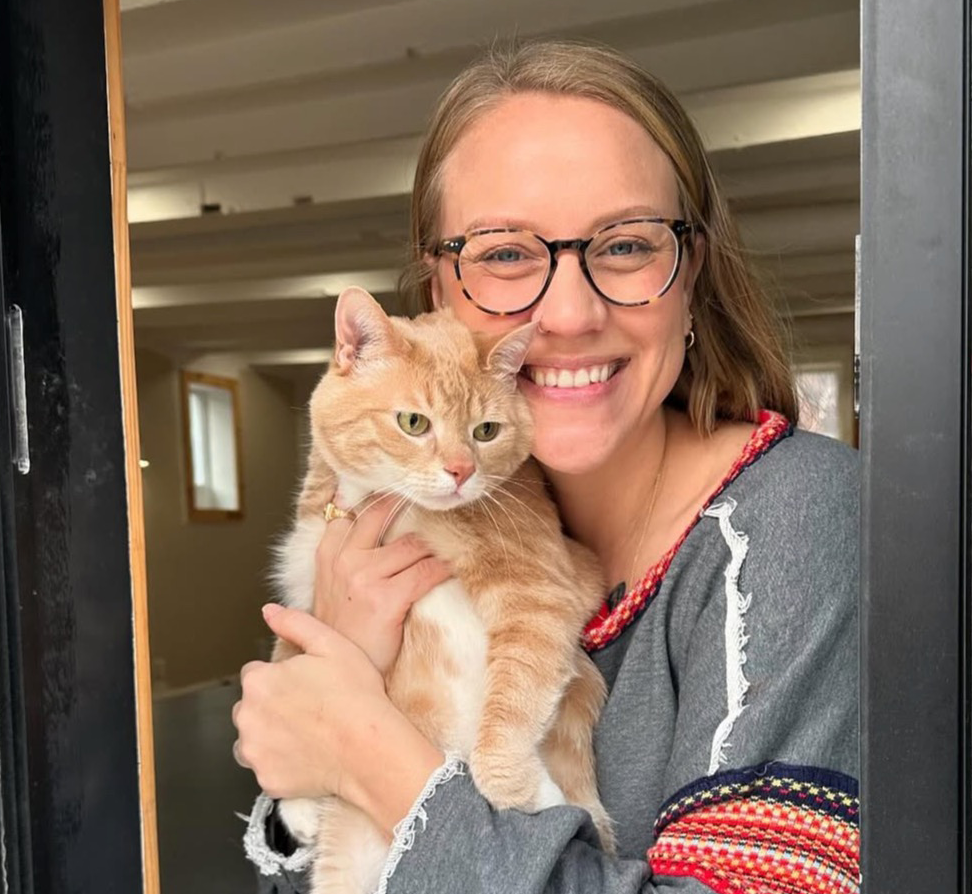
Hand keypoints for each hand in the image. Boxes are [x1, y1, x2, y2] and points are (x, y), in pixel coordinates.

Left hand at [233, 605, 442, 833]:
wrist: (371, 748)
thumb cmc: (355, 694)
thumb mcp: (331, 644)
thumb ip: (294, 623)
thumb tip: (268, 611)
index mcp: (259, 681)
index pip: (255, 674)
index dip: (282, 677)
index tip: (306, 685)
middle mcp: (247, 717)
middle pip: (250, 706)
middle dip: (272, 706)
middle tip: (310, 709)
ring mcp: (255, 752)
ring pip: (253, 739)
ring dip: (271, 735)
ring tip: (308, 733)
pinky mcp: (266, 781)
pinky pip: (267, 768)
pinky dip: (281, 763)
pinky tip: (308, 755)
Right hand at [314, 494, 450, 672]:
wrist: (342, 673)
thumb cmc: (346, 632)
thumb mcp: (334, 588)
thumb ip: (349, 556)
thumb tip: (379, 528)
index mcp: (327, 554)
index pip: (353, 510)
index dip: (381, 499)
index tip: (403, 492)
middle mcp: (343, 559)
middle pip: (381, 514)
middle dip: (410, 506)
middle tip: (435, 504)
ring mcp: (363, 577)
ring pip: (412, 544)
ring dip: (435, 546)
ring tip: (452, 542)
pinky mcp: (386, 598)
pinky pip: (426, 571)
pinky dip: (444, 568)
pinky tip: (455, 569)